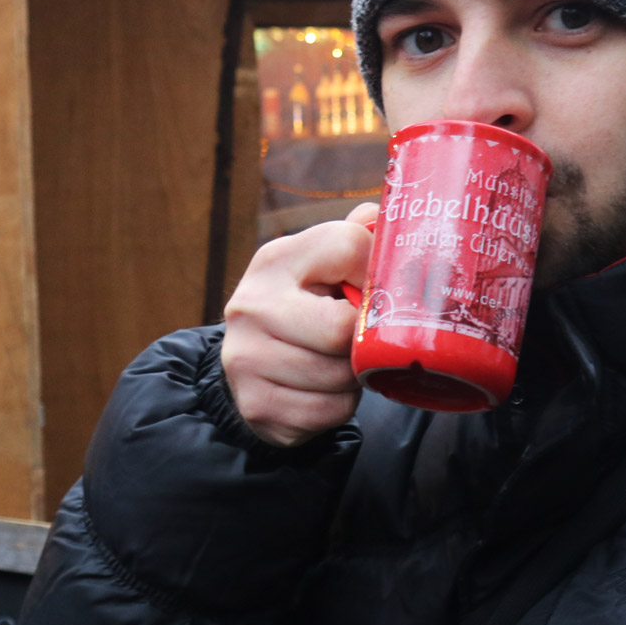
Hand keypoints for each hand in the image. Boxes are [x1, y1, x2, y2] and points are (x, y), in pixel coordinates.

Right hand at [222, 202, 378, 447]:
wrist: (251, 366)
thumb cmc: (303, 308)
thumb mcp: (320, 266)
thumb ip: (351, 240)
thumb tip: (378, 212)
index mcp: (274, 259)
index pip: (348, 248)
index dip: (375, 273)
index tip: (371, 291)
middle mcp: (251, 305)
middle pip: (341, 328)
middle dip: (361, 341)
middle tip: (358, 341)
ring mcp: (247, 358)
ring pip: (338, 377)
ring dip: (353, 377)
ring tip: (339, 364)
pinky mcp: (257, 405)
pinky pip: (328, 412)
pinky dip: (338, 406)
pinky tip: (323, 392)